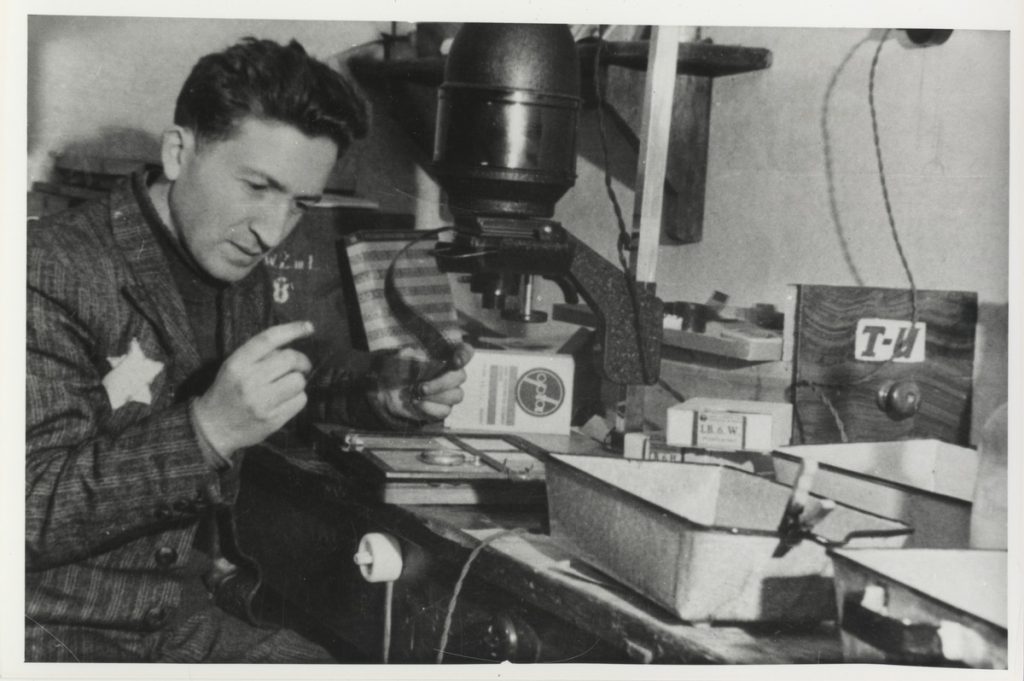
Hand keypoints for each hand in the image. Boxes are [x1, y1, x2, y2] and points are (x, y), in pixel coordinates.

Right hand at [193, 321, 313, 456]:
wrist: (211, 429)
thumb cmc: (226, 392)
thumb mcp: (233, 367)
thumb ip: (258, 355)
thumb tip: (291, 344)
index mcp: (237, 363)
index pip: (268, 339)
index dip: (292, 329)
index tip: (309, 327)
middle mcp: (249, 381)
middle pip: (290, 359)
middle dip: (301, 361)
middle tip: (300, 366)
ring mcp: (261, 402)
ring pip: (298, 381)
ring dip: (298, 381)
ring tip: (287, 386)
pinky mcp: (272, 420)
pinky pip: (300, 401)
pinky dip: (298, 398)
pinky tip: (286, 400)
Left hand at [369, 343, 473, 424]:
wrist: (387, 390)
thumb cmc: (397, 368)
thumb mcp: (401, 356)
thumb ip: (411, 352)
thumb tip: (414, 351)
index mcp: (444, 355)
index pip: (465, 351)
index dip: (464, 355)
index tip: (456, 361)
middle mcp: (451, 373)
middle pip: (461, 376)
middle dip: (441, 383)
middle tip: (422, 387)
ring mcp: (449, 392)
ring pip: (456, 395)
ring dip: (436, 396)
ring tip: (417, 394)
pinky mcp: (442, 408)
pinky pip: (445, 410)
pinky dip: (430, 408)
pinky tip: (417, 403)